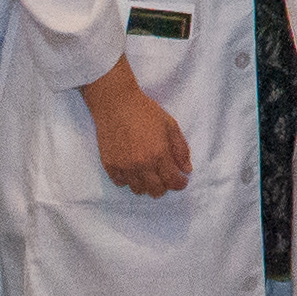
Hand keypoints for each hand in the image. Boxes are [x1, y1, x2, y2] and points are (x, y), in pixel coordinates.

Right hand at [82, 58, 193, 196]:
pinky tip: (133, 171)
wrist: (116, 104)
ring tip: (149, 175)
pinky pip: (121, 183)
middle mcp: (141, 164)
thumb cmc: (146, 111)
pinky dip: (129, 181)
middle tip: (166, 180)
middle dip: (164, 188)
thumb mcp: (170, 125)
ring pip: (138, 189)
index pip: (172, 180)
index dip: (180, 184)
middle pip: (155, 190)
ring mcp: (124, 166)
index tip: (182, 181)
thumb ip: (181, 149)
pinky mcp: (109, 165)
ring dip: (146, 186)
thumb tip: (187, 170)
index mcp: (159, 154)